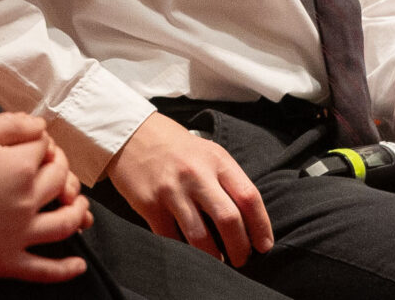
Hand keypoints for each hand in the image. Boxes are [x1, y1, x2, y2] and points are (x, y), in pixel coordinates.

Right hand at [0, 112, 93, 280]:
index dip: (40, 140)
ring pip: (65, 223)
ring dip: (78, 213)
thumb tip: (39, 125)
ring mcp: (19, 235)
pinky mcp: (6, 262)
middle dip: (61, 168)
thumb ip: (8, 124)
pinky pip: (45, 270)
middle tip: (52, 165)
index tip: (32, 140)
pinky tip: (79, 264)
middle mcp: (27, 200)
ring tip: (81, 208)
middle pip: (60, 180)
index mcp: (19, 167)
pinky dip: (66, 269)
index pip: (44, 148)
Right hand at [107, 112, 272, 265]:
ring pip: (200, 237)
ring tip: (217, 259)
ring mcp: (171, 190)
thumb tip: (248, 223)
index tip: (263, 245)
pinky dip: (184, 251)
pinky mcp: (149, 204)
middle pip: (229, 219)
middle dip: (240, 248)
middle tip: (241, 258)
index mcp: (216, 160)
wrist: (131, 134)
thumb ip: (227, 181)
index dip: (261, 227)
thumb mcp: (208, 153)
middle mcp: (195, 174)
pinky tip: (189, 251)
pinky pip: (172, 238)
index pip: (249, 197)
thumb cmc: (175, 148)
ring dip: (213, 256)